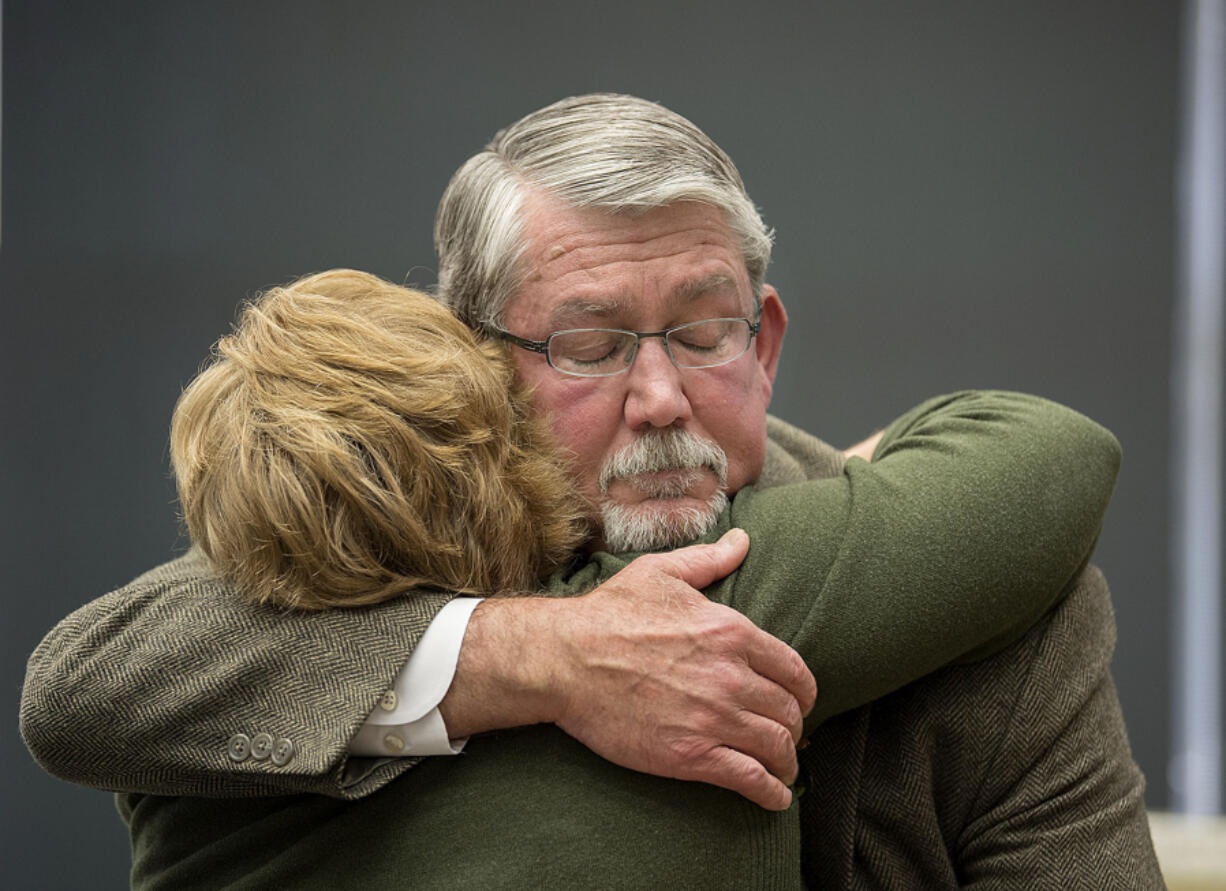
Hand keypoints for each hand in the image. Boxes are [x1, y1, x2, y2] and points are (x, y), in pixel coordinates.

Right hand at [445, 529, 815, 810]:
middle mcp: (731, 676)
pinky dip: (771, 792)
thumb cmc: (608, 612)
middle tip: (786, 736)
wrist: (565, 659)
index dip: (803, 692)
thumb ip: (709, 559)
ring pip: (777, 746)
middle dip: (794, 727)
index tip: (799, 703)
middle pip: (790, 712)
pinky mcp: (690, 755)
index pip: (794, 671)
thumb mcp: (661, 573)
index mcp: (731, 632)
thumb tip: (743, 541)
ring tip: (782, 770)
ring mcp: (713, 718)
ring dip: (786, 762)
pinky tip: (774, 798)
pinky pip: (750, 779)